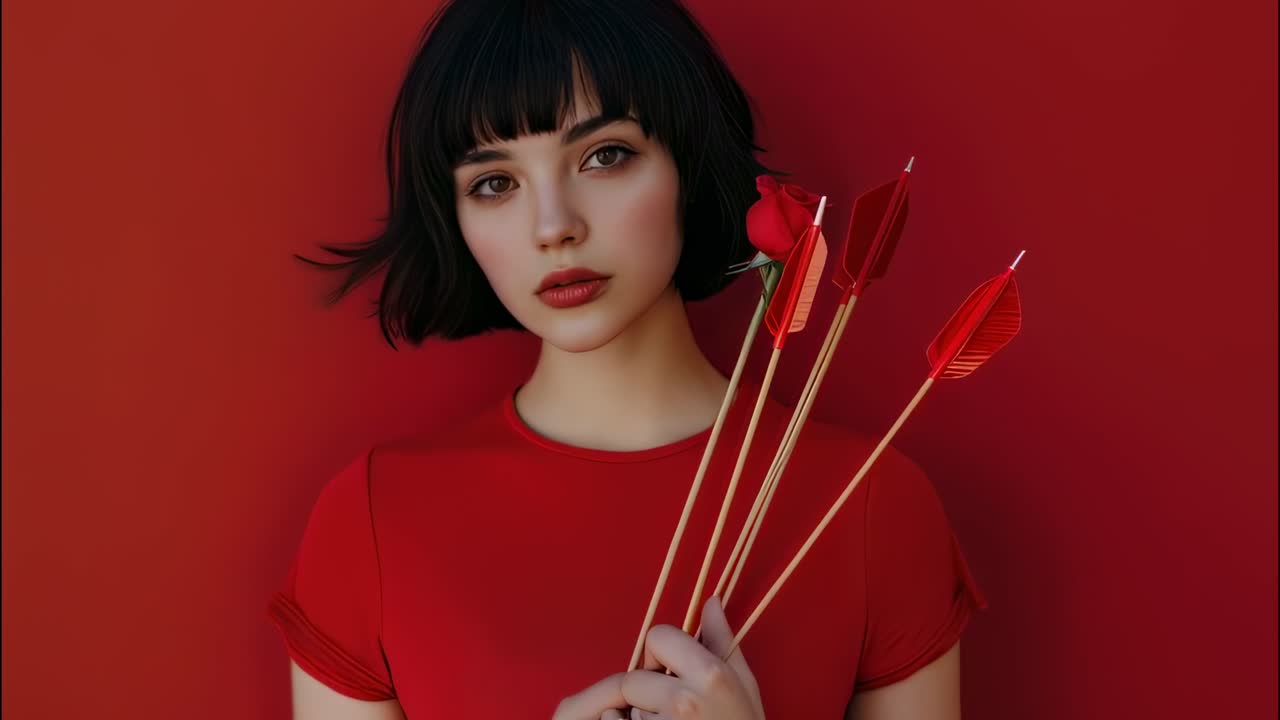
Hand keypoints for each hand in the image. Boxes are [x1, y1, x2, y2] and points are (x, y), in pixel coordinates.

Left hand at [551, 597, 764, 719]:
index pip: (656, 636)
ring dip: (644, 716)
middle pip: (634, 676)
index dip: (660, 651)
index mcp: (710, 675)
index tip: (670, 670)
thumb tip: (710, 601)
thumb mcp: (742, 684)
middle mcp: (684, 701)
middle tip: (670, 706)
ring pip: (629, 708)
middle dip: (647, 689)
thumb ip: (722, 641)